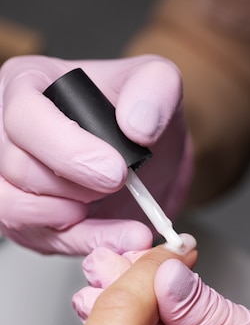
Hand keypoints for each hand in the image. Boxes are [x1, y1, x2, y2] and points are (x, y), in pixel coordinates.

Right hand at [0, 55, 191, 253]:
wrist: (146, 155)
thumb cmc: (136, 113)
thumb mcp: (159, 83)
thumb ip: (155, 90)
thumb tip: (138, 126)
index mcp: (29, 83)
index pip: (24, 116)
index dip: (68, 149)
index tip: (116, 170)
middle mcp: (7, 130)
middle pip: (16, 166)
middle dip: (75, 185)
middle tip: (118, 183)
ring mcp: (9, 177)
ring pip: (13, 208)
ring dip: (70, 217)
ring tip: (112, 202)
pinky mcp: (22, 216)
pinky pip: (38, 239)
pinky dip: (83, 242)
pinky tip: (120, 235)